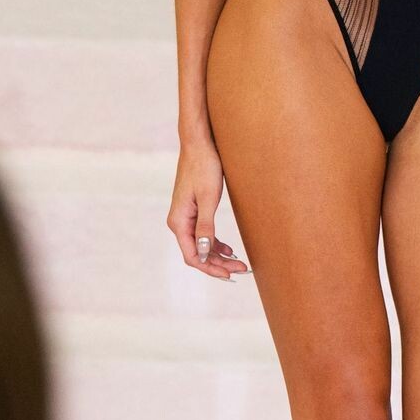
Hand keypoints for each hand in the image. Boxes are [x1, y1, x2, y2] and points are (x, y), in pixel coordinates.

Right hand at [167, 139, 250, 279]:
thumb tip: (204, 252)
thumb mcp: (208, 198)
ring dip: (218, 255)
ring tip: (239, 262)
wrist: (199, 144)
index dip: (211, 268)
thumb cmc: (204, 167)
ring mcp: (185, 216)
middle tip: (241, 269)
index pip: (193, 256)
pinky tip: (229, 248)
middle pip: (197, 253)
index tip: (230, 275)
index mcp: (179, 221)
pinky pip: (202, 234)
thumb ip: (206, 226)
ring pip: (201, 245)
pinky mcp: (192, 210)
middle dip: (218, 264)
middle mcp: (179, 222)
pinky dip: (215, 243)